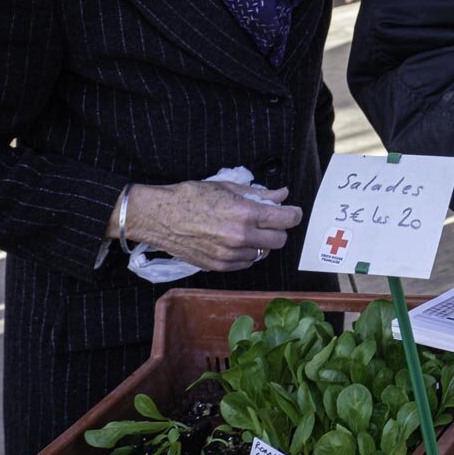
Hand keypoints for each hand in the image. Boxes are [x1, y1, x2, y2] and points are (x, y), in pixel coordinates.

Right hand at [108, 180, 302, 272]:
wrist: (160, 216)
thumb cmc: (191, 197)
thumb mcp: (227, 188)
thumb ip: (259, 194)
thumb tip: (281, 195)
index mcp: (244, 214)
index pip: (285, 219)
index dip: (293, 215)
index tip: (292, 212)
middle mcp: (240, 237)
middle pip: (279, 240)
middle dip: (279, 229)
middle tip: (270, 220)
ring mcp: (230, 255)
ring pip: (263, 253)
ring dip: (261, 242)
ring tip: (247, 230)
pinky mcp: (219, 266)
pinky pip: (246, 262)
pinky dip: (246, 253)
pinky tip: (235, 241)